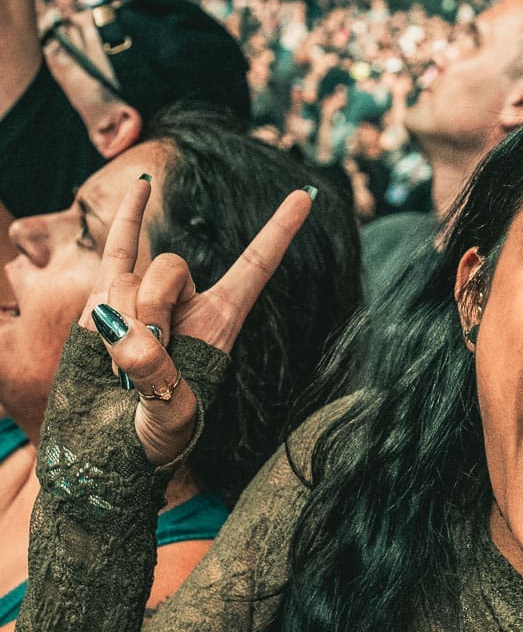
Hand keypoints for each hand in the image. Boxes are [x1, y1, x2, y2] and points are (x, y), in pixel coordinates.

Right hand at [80, 176, 314, 468]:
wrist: (116, 444)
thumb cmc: (156, 434)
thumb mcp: (168, 415)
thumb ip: (152, 373)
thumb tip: (123, 330)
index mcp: (220, 322)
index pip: (254, 267)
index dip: (278, 232)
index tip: (306, 196)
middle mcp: (189, 301)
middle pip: (171, 268)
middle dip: (152, 308)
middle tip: (147, 354)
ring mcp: (146, 296)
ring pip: (131, 273)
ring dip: (119, 316)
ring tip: (119, 364)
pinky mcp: (106, 299)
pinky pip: (117, 250)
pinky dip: (129, 217)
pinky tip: (142, 187)